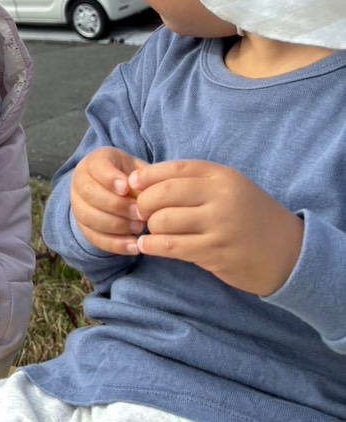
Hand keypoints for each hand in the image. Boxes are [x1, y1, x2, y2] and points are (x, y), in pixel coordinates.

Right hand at [69, 146, 150, 254]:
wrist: (116, 191)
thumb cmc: (131, 177)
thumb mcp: (138, 169)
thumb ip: (143, 178)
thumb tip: (148, 191)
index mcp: (94, 161)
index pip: (97, 167)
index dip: (110, 178)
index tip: (127, 188)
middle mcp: (80, 181)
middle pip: (89, 193)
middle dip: (115, 205)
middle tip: (138, 212)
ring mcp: (77, 204)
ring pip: (88, 216)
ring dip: (115, 225)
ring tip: (138, 227)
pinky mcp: (82, 226)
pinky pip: (93, 237)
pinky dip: (114, 244)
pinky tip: (133, 245)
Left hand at [128, 160, 303, 295]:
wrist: (289, 253)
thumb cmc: (250, 218)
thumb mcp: (229, 189)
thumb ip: (193, 182)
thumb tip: (143, 181)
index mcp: (222, 176)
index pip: (173, 169)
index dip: (146, 176)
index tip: (132, 184)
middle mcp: (220, 197)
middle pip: (162, 193)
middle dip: (142, 203)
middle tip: (139, 213)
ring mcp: (219, 225)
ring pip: (163, 221)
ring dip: (150, 228)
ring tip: (151, 232)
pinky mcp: (216, 252)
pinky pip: (171, 247)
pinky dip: (152, 246)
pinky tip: (146, 247)